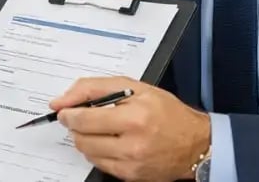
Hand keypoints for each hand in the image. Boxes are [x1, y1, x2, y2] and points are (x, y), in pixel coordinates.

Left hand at [53, 77, 209, 181]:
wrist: (196, 144)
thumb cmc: (167, 112)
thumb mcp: (135, 87)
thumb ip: (94, 88)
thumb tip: (62, 101)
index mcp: (134, 117)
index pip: (84, 118)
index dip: (68, 113)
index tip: (64, 109)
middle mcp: (132, 144)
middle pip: (81, 137)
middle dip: (75, 125)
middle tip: (80, 116)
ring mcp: (130, 164)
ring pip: (87, 152)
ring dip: (85, 138)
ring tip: (99, 128)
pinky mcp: (130, 176)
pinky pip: (99, 164)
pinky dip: (97, 151)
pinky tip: (110, 141)